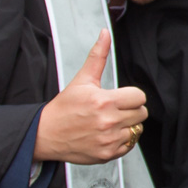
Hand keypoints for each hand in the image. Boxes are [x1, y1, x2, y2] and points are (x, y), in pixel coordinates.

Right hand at [35, 31, 146, 163]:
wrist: (46, 134)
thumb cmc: (64, 107)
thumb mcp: (82, 80)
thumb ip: (97, 56)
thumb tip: (105, 34)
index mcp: (103, 101)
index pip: (139, 97)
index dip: (131, 96)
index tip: (120, 97)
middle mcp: (108, 122)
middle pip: (141, 113)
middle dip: (131, 109)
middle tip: (114, 109)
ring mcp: (108, 140)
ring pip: (137, 129)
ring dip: (127, 125)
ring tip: (110, 122)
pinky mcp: (107, 154)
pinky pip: (129, 145)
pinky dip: (122, 140)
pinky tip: (107, 134)